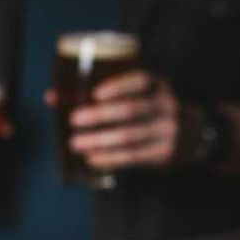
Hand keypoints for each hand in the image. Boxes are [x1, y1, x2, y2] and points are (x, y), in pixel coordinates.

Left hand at [63, 70, 182, 170]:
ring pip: (129, 136)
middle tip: (74, 120)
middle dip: (99, 116)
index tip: (95, 94)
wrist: (189, 135)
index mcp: (158, 85)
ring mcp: (167, 130)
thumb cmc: (146, 110)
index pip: (140, 81)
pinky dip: (110, 158)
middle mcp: (165, 105)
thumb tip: (50, 97)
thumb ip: (99, 96)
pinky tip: (92, 158)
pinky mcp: (163, 152)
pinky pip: (133, 156)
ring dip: (99, 141)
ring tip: (76, 143)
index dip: (118, 86)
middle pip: (130, 110)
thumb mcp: (136, 96)